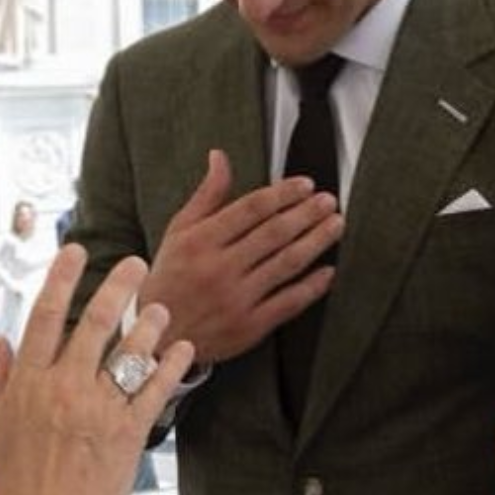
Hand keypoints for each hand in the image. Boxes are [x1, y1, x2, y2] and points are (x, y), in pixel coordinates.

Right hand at [0, 246, 194, 494]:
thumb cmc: (12, 483)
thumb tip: (2, 340)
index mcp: (27, 383)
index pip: (45, 316)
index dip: (60, 278)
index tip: (74, 250)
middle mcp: (65, 387)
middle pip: (95, 323)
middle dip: (117, 285)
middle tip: (135, 261)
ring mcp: (99, 408)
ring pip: (130, 351)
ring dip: (150, 323)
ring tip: (163, 307)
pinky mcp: (129, 432)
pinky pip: (156, 389)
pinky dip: (172, 365)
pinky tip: (184, 348)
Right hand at [137, 149, 343, 362]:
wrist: (159, 337)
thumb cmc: (169, 280)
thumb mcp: (178, 232)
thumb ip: (206, 195)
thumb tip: (220, 157)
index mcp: (200, 241)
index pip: (251, 208)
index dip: (283, 193)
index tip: (305, 185)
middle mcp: (219, 268)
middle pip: (274, 233)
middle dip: (307, 213)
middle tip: (328, 201)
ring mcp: (236, 299)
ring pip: (286, 264)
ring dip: (316, 241)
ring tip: (335, 225)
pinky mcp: (250, 326)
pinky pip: (289, 302)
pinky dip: (312, 286)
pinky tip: (327, 271)